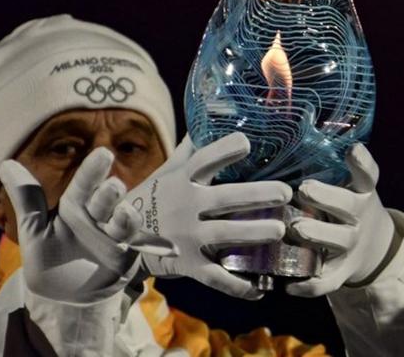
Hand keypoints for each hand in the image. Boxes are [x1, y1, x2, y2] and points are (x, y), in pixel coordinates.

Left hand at [0, 147, 171, 303]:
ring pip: (124, 222)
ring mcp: (115, 236)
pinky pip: (143, 248)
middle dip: (110, 194)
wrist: (62, 296)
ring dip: (127, 218)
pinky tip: (171, 248)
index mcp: (76, 206)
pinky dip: (157, 247)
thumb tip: (5, 164)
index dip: (93, 170)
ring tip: (125, 215)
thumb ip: (27, 198)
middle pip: (106, 201)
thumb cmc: (49, 258)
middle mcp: (99, 216)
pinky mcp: (128, 255)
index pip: (84, 184)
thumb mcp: (34, 230)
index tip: (103, 154)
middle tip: (112, 187)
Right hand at [126, 132, 292, 299]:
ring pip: (225, 235)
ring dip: (253, 233)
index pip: (204, 161)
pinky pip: (215, 277)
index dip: (223, 151)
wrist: (118, 239)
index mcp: (182, 180)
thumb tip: (208, 116)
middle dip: (256, 195)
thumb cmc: (154, 197)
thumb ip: (191, 149)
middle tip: (285, 193)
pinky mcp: (188, 264)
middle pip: (224, 199)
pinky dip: (238, 285)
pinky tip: (261, 287)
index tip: (246, 142)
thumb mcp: (168, 171)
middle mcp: (185, 206)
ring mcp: (187, 237)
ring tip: (280, 231)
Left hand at [286, 143, 394, 296]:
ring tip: (295, 228)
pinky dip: (308, 286)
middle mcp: (359, 219)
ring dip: (317, 235)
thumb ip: (325, 168)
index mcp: (362, 193)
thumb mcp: (348, 186)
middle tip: (305, 189)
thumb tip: (280, 144)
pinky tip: (287, 285)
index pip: (368, 174)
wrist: (372, 246)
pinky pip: (326, 282)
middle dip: (327, 198)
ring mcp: (351, 247)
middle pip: (349, 207)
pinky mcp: (342, 272)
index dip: (361, 162)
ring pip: (337, 242)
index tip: (351, 150)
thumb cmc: (346, 206)